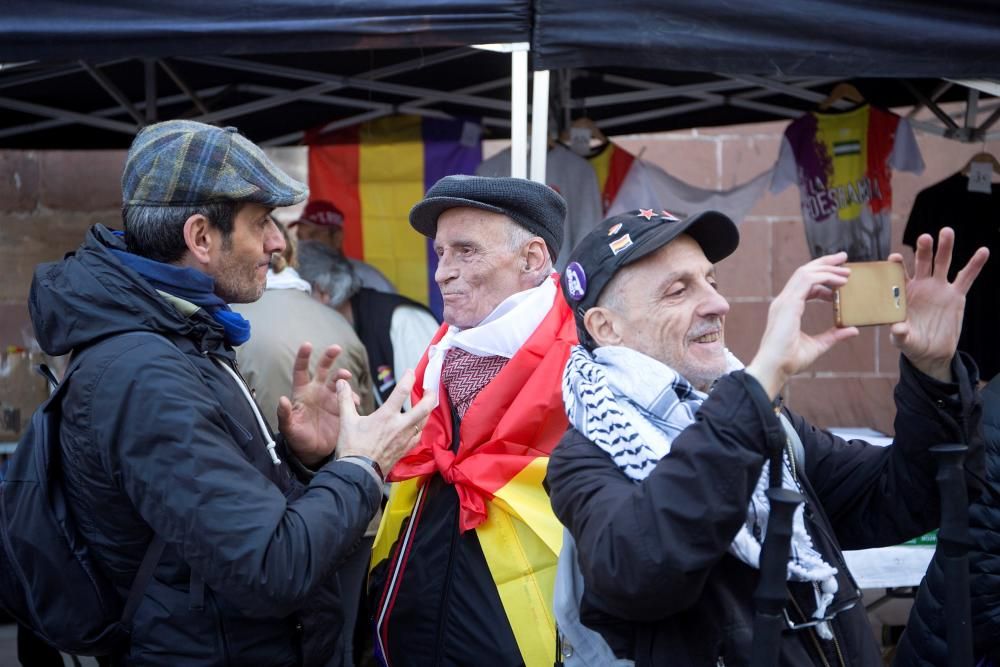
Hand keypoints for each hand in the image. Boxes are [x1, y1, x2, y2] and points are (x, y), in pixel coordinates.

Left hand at [278, 343, 358, 465]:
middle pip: (324, 369)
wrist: (314, 452)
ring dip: (343, 377)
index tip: (307, 345)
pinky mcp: (342, 408)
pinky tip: (354, 401)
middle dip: (329, 357)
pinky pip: (350, 398)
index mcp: (302, 392)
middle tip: (336, 348)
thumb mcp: (288, 428)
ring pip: (339, 381)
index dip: (303, 357)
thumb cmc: (297, 438)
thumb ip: (284, 415)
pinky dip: (353, 397)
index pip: (301, 371)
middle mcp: (317, 391)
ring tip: (345, 378)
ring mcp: (331, 398)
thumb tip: (282, 400)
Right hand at [335, 370, 434, 473]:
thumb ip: (345, 399)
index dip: (409, 378)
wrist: (358, 473)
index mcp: (387, 416)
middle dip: (430, 395)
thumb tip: (341, 383)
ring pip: (424, 421)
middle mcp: (400, 426)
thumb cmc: (352, 447)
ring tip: (426, 404)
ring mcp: (405, 438)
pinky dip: (420, 427)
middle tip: (430, 388)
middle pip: (424, 407)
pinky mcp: (405, 449)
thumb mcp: (346, 421)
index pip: (402, 391)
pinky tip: (417, 426)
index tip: (411, 371)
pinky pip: (418, 436)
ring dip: (427, 410)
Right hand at [746, 252, 858, 398]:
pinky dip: (825, 277)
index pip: (804, 284)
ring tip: (846, 270)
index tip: (841, 280)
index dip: (823, 279)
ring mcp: (785, 301)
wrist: (774, 367)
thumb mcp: (817, 345)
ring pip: (806, 272)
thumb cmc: (789, 360)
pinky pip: (808, 280)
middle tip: (844, 258)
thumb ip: (833, 335)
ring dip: (827, 268)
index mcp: (787, 309)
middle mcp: (784, 301)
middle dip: (825, 263)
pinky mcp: (789, 303)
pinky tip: (840, 281)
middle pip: (804, 272)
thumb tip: (853, 329)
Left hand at [890, 227, 988, 381]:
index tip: (895, 257)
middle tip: (924, 237)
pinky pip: (966, 277)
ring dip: (945, 248)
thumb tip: (896, 329)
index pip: (898, 276)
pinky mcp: (956, 295)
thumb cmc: (911, 342)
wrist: (931, 351)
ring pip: (943, 264)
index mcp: (904, 293)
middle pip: (921, 263)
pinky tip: (983, 251)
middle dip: (923, 250)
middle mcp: (921, 286)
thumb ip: (900, 333)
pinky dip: (975, 264)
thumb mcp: (903, 340)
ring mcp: (939, 288)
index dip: (897, 266)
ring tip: (947, 231)